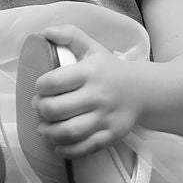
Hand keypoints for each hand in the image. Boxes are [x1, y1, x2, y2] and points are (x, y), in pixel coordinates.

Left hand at [33, 25, 142, 158]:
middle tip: (40, 107)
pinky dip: (67, 150)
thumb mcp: (91, 47)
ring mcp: (105, 117)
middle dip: (41, 110)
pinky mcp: (111, 135)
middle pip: (57, 109)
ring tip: (44, 128)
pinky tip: (57, 144)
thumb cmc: (108, 69)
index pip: (53, 82)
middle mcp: (97, 95)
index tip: (40, 88)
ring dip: (49, 133)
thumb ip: (69, 35)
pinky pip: (85, 148)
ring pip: (69, 132)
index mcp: (89, 72)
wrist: (142, 90)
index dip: (40, 87)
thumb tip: (45, 31)